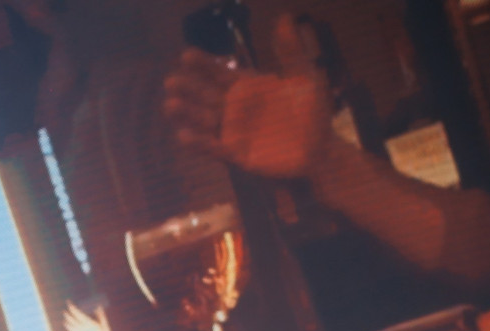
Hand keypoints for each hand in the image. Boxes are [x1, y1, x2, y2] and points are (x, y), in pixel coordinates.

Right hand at [163, 17, 332, 180]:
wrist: (320, 150)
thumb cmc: (313, 113)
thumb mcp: (305, 76)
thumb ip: (291, 51)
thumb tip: (284, 17)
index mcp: (248, 87)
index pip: (221, 72)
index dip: (204, 64)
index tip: (186, 56)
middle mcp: (236, 108)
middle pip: (206, 95)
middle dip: (188, 89)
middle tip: (170, 82)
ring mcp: (235, 131)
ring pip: (205, 121)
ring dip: (187, 114)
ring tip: (169, 105)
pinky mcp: (237, 154)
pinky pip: (215, 148)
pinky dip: (200, 143)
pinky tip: (183, 136)